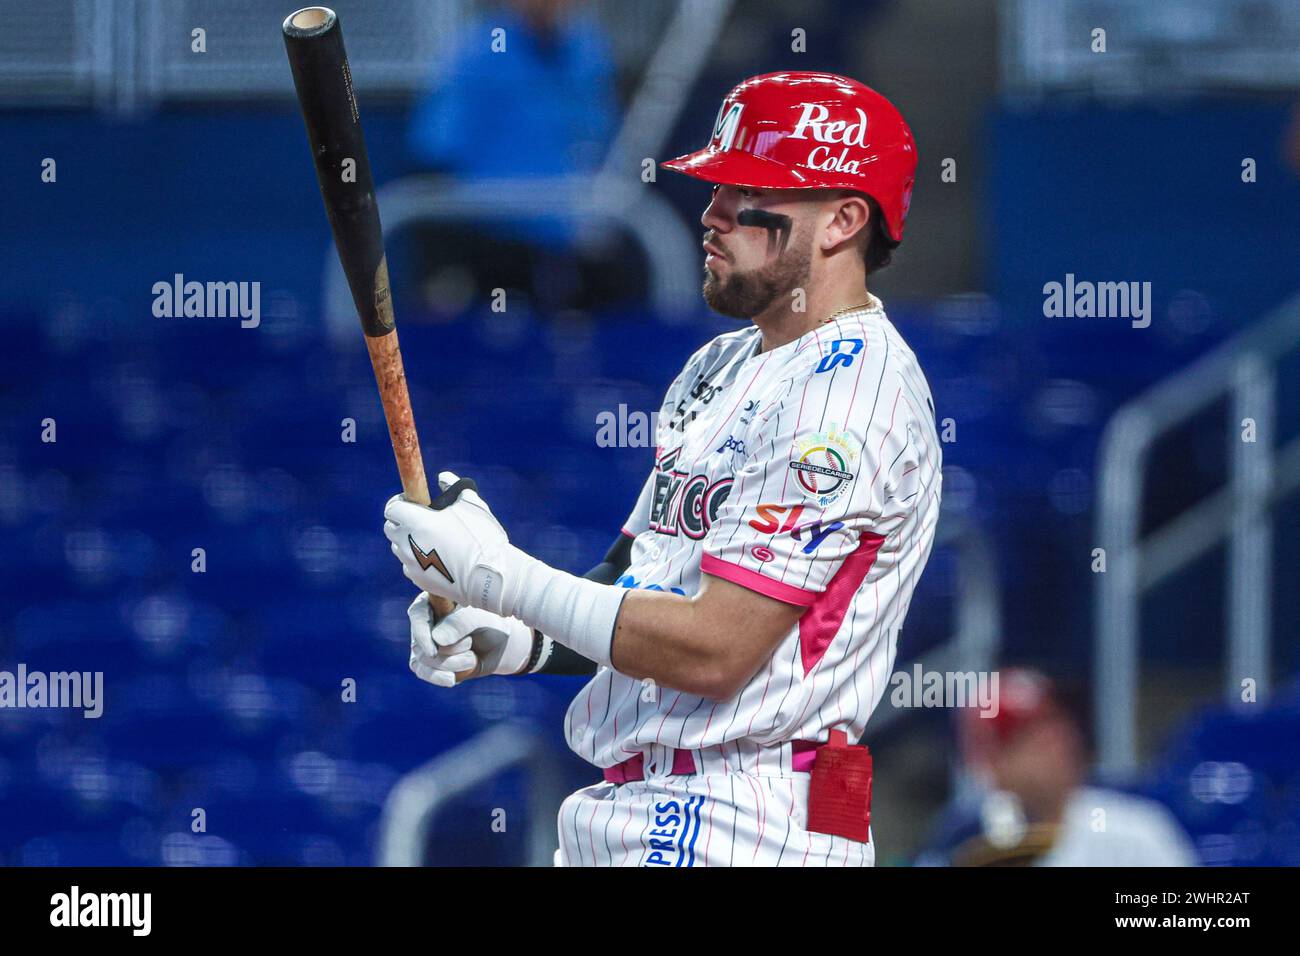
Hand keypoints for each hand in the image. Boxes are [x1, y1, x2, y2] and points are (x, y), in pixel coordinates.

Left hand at [383, 472, 523, 615]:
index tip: (412, 501)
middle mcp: (407, 543)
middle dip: (401, 521)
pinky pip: (409, 565)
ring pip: (398, 548)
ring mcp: (411, 564)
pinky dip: (416, 560)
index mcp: (417, 522)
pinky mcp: (418, 580)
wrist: (489, 576)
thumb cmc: (481, 537)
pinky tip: (436, 558)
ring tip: (431, 539)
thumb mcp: (471, 504)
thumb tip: (443, 478)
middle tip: (421, 519)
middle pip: (390, 528)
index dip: (400, 502)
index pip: (392, 508)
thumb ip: (454, 486)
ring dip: (407, 541)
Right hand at [407, 592, 533, 685]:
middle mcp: (425, 622)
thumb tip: (436, 639)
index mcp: (434, 601)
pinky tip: (451, 680)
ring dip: (449, 664)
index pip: (418, 614)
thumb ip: (460, 624)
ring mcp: (424, 642)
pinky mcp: (428, 661)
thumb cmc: (491, 623)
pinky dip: (438, 677)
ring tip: (471, 659)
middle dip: (448, 651)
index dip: (422, 633)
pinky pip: (423, 672)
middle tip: (471, 644)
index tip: (434, 650)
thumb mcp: (480, 619)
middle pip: (420, 642)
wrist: (502, 645)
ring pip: (422, 660)